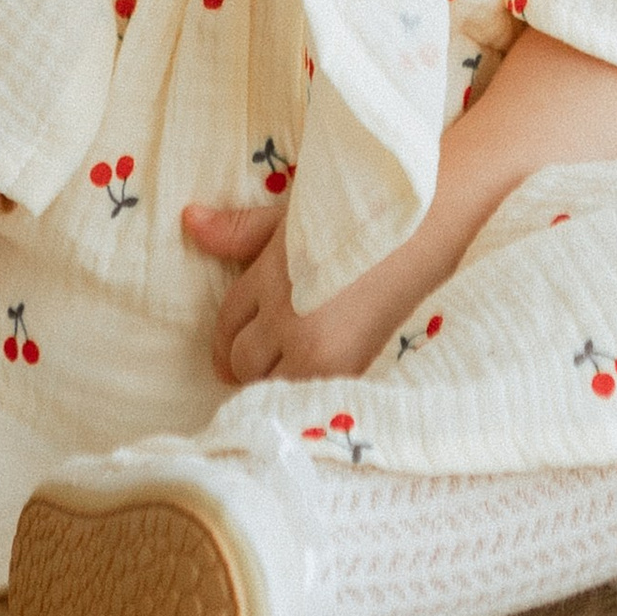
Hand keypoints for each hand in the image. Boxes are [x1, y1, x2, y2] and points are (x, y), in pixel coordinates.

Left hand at [184, 199, 410, 386]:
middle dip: (247, 360)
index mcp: (270, 278)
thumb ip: (239, 230)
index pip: (228, 321)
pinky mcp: (354, 373)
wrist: (428, 227)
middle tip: (265, 356)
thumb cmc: (358, 214)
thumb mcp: (294, 216)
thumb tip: (188, 221)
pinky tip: (320, 383)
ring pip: (274, 387)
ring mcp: (322, 352)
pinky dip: (310, 395)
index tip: (237, 341)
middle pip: (243, 362)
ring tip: (296, 366)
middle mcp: (290, 321)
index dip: (228, 334)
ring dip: (277, 380)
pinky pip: (312, 401)